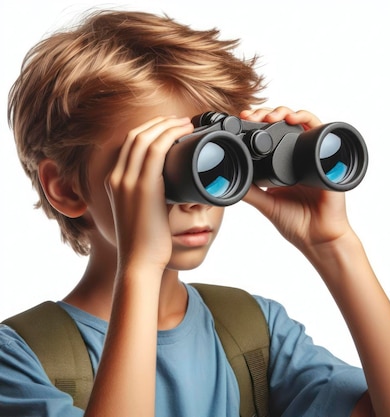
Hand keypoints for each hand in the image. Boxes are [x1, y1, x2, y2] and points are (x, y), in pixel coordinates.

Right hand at [105, 116, 193, 271]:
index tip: (169, 127)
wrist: (139, 261)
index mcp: (114, 182)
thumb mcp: (146, 213)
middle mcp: (117, 177)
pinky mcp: (142, 187)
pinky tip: (183, 131)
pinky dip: (170, 135)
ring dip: (167, 125)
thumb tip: (176, 187)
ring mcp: (127, 181)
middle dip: (159, 123)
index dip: (149, 130)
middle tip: (180, 120)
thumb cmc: (147, 242)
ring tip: (186, 122)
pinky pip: (155, 150)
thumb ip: (155, 196)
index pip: (129, 145)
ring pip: (145, 139)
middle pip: (135, 136)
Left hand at [240, 107, 352, 252]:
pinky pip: (320, 129)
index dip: (257, 122)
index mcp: (284, 164)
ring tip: (270, 116)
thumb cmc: (298, 224)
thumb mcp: (267, 204)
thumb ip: (251, 191)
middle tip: (252, 115)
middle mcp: (299, 156)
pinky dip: (307, 118)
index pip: (271, 134)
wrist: (319, 238)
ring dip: (284, 112)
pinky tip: (293, 119)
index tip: (242, 119)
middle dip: (267, 113)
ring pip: (301, 121)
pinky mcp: (326, 157)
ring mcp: (313, 155)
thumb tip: (230, 176)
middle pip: (284, 123)